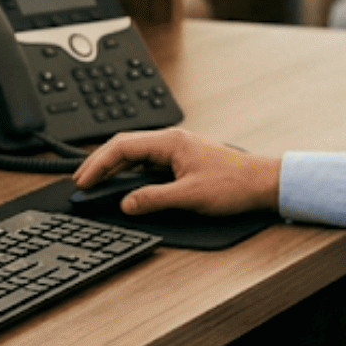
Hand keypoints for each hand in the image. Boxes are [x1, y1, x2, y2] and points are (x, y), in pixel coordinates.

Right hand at [73, 128, 281, 216]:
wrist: (263, 184)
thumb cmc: (234, 185)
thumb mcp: (189, 196)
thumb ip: (153, 199)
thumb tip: (126, 203)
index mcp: (170, 142)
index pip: (122, 146)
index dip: (98, 163)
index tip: (84, 180)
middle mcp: (172, 142)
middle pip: (125, 147)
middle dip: (101, 163)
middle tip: (83, 182)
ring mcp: (177, 150)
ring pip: (136, 155)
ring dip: (115, 168)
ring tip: (97, 183)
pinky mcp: (183, 161)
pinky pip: (149, 163)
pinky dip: (131, 173)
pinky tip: (125, 185)